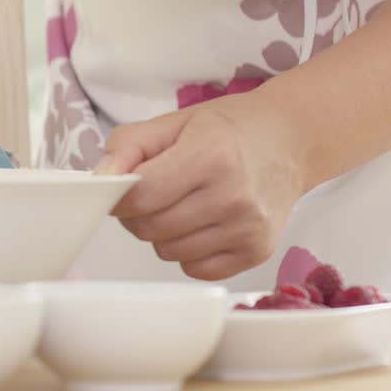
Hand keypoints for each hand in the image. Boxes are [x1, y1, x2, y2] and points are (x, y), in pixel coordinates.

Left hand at [95, 91, 305, 280]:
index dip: (120, 196)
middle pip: (150, 228)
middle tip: (154, 193)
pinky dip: (188, 251)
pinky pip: (195, 268)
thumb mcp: (175, 122)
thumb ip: (129, 146)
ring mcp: (248, 228)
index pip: (141, 196)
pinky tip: (203, 223)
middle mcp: (233, 195)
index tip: (123, 187)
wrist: (290, 141)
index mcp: (211, 155)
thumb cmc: (229, 130)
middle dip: (139, 214)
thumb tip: (101, 180)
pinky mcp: (256, 251)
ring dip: (163, 233)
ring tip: (184, 204)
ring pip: (168, 252)